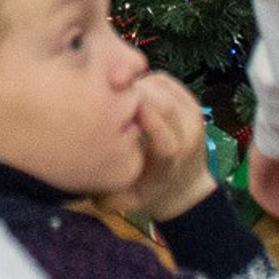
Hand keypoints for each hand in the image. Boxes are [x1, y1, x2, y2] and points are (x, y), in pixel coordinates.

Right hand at [117, 72, 215, 223]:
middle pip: (163, 105)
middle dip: (132, 93)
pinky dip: (144, 78)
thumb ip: (105, 192)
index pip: (165, 141)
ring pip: (162, 88)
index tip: (119, 106)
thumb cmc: (148, 191)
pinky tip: (129, 86)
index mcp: (170, 164)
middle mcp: (188, 139)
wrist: (185, 186)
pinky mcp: (191, 102)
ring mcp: (193, 118)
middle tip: (105, 87)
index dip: (146, 120)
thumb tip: (85, 171)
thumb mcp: (125, 199)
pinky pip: (164, 80)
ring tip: (114, 86)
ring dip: (136, 83)